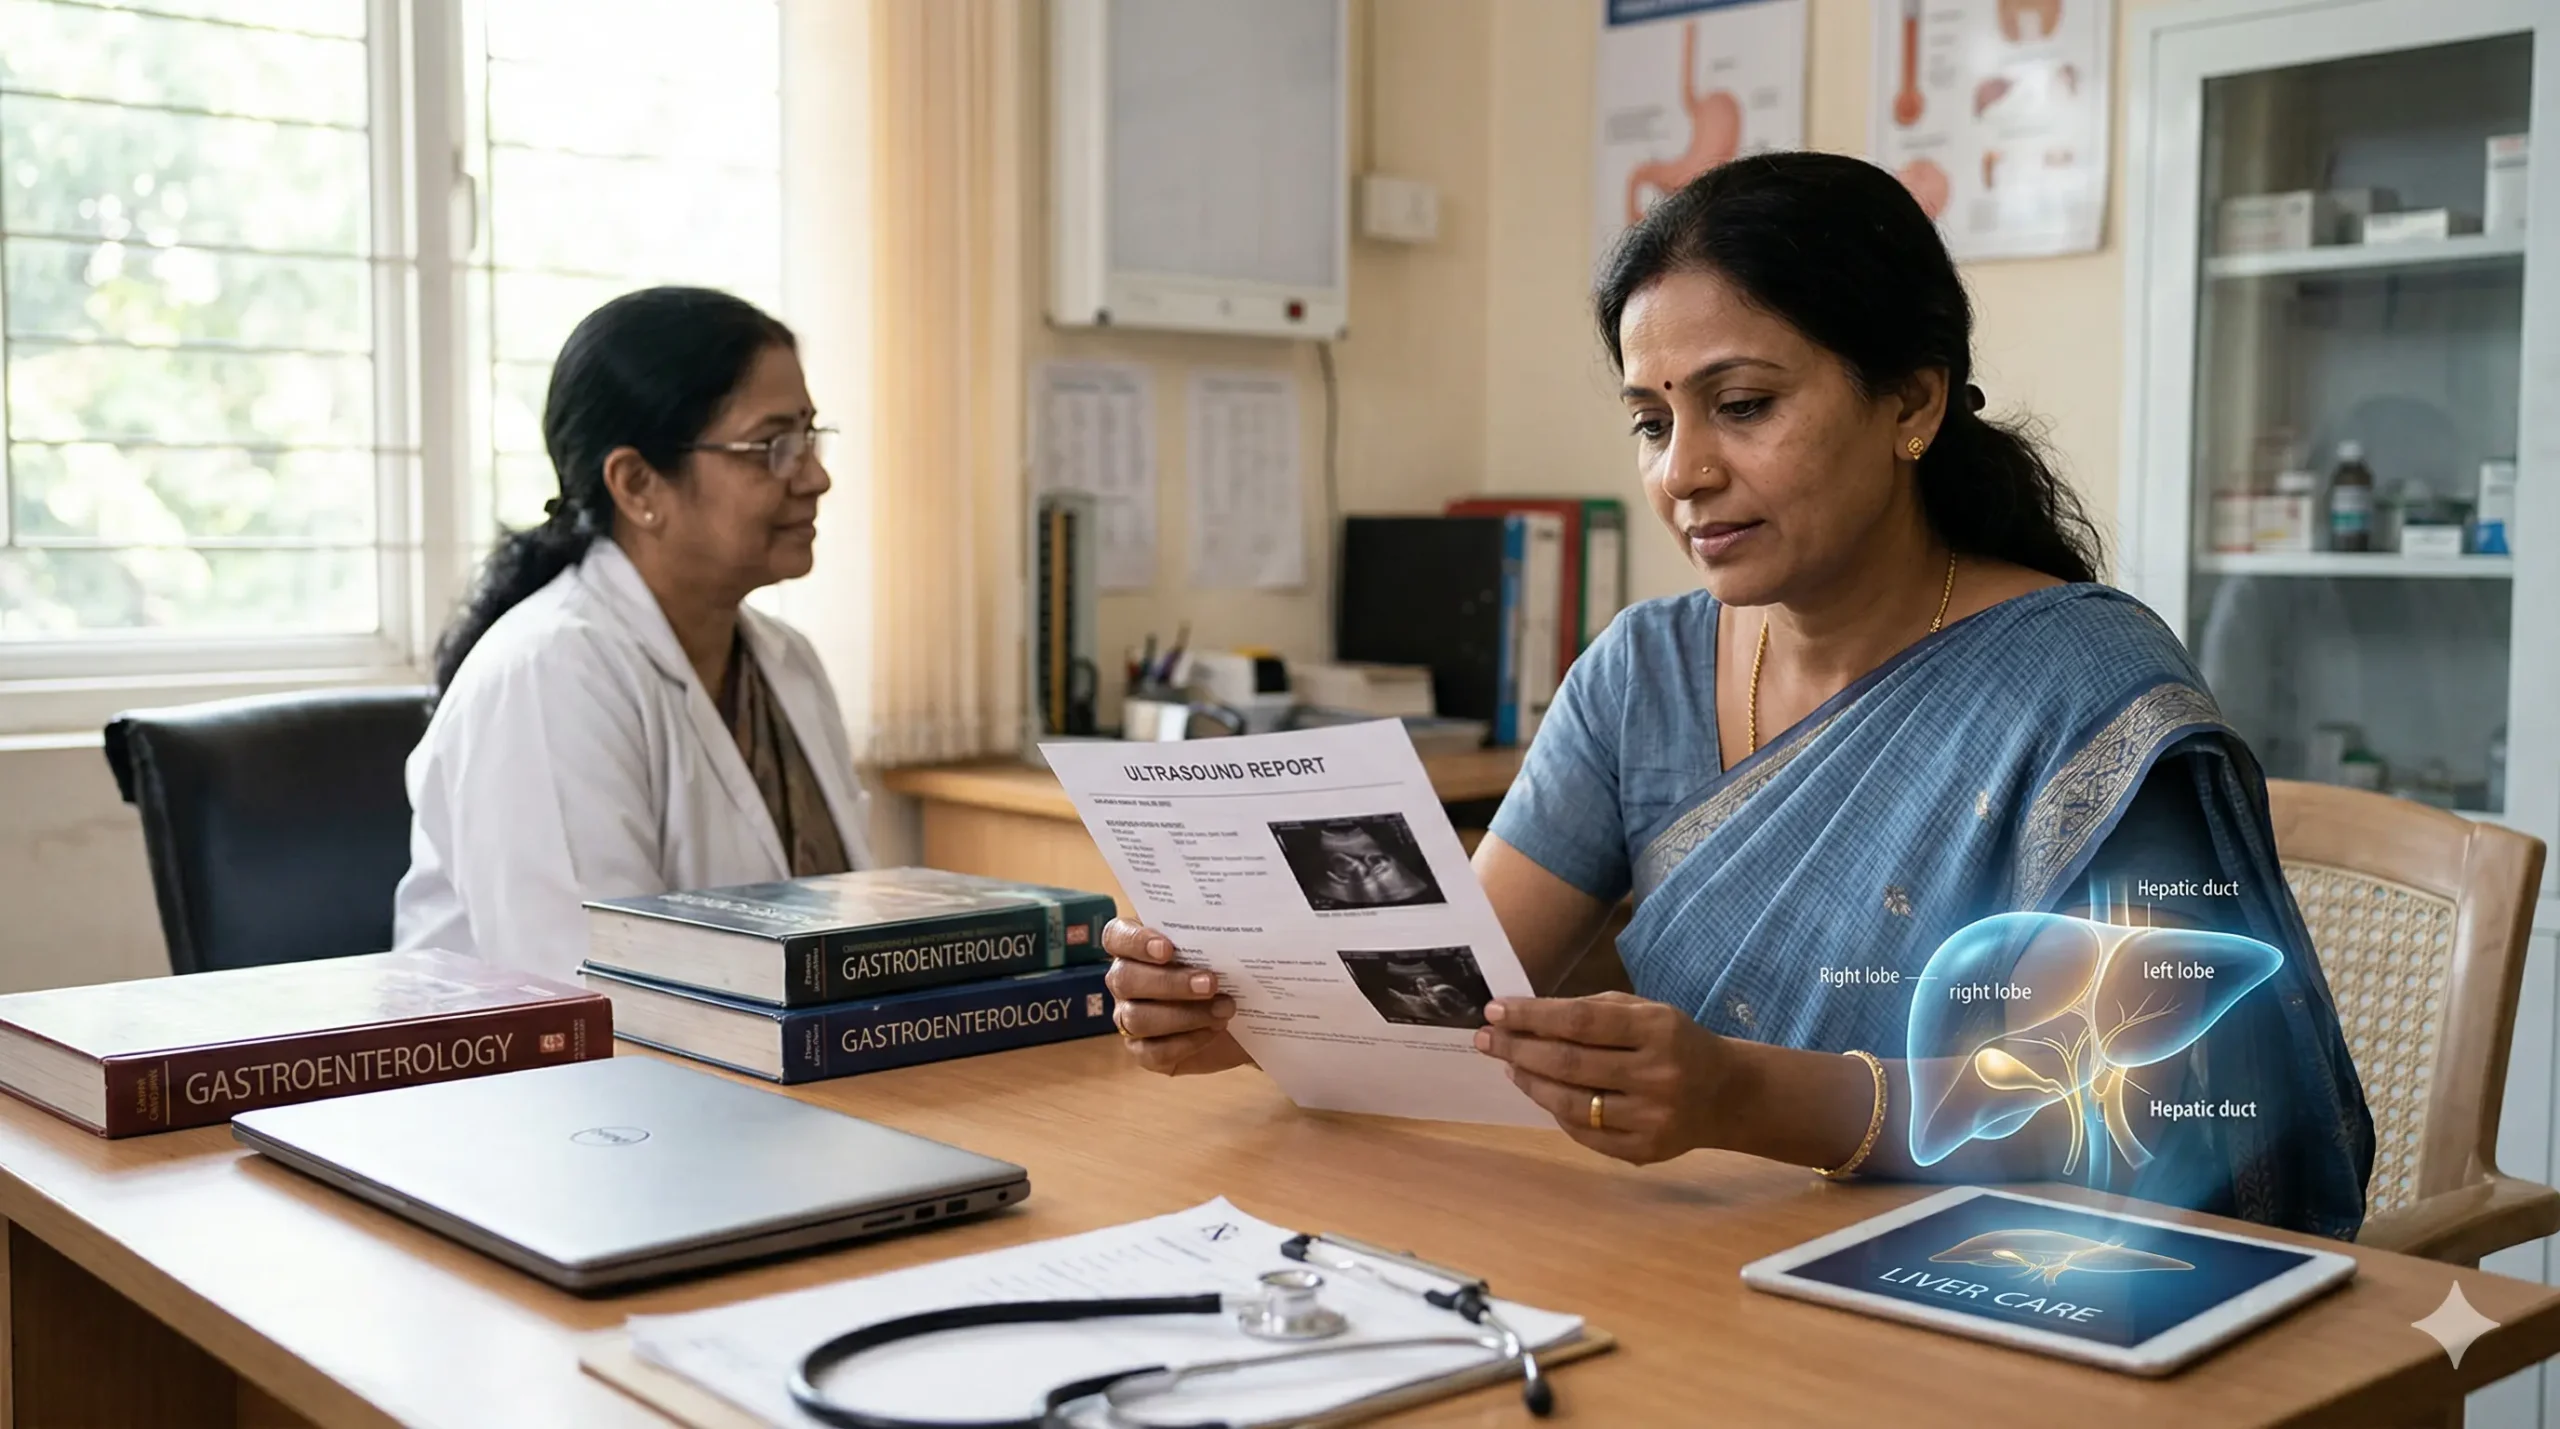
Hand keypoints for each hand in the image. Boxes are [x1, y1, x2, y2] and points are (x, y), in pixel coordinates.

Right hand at [1101, 918, 1253, 1076]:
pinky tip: (1213, 1031)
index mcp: (1134, 947)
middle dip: (1169, 983)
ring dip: (1184, 1015)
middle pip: (1125, 979)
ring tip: (1224, 1009)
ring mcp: (1130, 1018)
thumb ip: (1215, 936)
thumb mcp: (1222, 949)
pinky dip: (1186, 1042)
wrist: (1240, 1015)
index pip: (1116, 937)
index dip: (1135, 942)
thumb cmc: (1224, 971)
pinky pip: (1153, 1052)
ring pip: (1137, 1018)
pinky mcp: (1144, 1051)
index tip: (1167, 949)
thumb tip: (1235, 928)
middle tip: (1210, 984)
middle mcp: (1125, 981)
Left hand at [1474, 992, 1733, 1164]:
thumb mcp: (1645, 1011)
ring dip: (1529, 1082)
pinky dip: (1555, 1110)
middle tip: (1485, 1039)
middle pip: (1569, 1064)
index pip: (1580, 1022)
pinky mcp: (1644, 1151)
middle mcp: (1657, 1075)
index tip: (1494, 1010)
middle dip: (1518, 1049)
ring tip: (1508, 1065)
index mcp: (1658, 1029)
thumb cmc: (1675, 1042)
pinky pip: (1583, 1133)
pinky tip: (1539, 1091)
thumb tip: (1525, 1016)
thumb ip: (1590, 1011)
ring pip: (1570, 1104)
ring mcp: (1651, 1118)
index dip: (1531, 1017)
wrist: (1727, 1095)